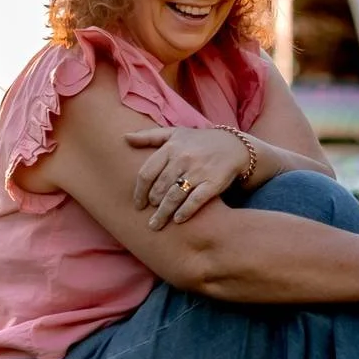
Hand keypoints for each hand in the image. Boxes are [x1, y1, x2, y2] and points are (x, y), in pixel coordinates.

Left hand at [126, 125, 250, 228]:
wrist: (233, 146)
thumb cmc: (198, 141)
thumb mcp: (175, 133)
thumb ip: (149, 136)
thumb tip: (125, 137)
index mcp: (171, 147)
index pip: (147, 172)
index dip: (139, 191)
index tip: (137, 204)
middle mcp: (183, 158)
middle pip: (159, 187)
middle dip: (152, 205)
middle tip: (148, 217)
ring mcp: (198, 171)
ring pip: (174, 196)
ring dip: (164, 213)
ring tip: (156, 225)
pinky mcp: (213, 183)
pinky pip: (195, 200)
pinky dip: (185, 212)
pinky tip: (178, 220)